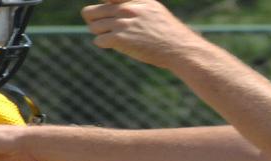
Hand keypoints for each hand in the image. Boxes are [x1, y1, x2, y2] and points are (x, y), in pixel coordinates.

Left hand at [81, 0, 207, 69]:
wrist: (178, 47)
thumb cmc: (166, 31)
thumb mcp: (152, 8)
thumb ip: (133, 3)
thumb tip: (111, 3)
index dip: (103, 8)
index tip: (108, 15)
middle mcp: (126, 8)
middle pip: (92, 12)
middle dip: (95, 21)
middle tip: (105, 29)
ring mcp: (122, 23)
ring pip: (93, 27)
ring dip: (100, 34)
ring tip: (113, 38)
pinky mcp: (120, 39)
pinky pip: (99, 40)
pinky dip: (104, 44)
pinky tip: (115, 45)